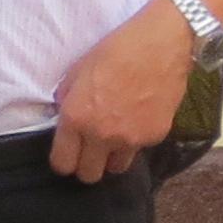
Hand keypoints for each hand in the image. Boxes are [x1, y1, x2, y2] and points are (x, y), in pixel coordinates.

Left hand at [51, 0, 195, 183]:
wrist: (160, 47)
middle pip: (88, 175)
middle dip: (85, 166)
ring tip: (112, 138)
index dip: (62, 161)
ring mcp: (131, 139)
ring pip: (116, 168)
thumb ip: (67, 100)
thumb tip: (63, 117)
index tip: (65, 155)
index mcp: (76, 119)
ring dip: (111, 158)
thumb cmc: (114, 52)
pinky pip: (138, 150)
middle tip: (88, 152)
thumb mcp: (76, 72)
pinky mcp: (156, 136)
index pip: (63, 163)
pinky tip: (136, 120)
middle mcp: (102, 135)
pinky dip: (134, 142)